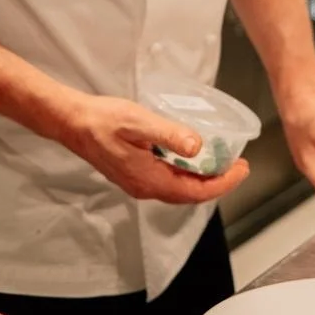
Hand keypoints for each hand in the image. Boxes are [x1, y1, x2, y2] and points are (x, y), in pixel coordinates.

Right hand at [62, 95, 249, 203]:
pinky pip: (168, 181)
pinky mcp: (133, 174)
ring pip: (179, 189)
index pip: (196, 191)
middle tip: (239, 166)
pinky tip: (192, 158)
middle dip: (218, 183)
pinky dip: (186, 174)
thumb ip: (168, 134)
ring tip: (222, 163)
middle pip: (190, 194)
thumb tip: (197, 147)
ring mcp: (138, 183)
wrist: (71, 122)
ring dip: (202, 180)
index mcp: (149, 179)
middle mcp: (144, 187)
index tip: (243, 169)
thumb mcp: (139, 121)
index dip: (223, 183)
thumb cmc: (102, 120)